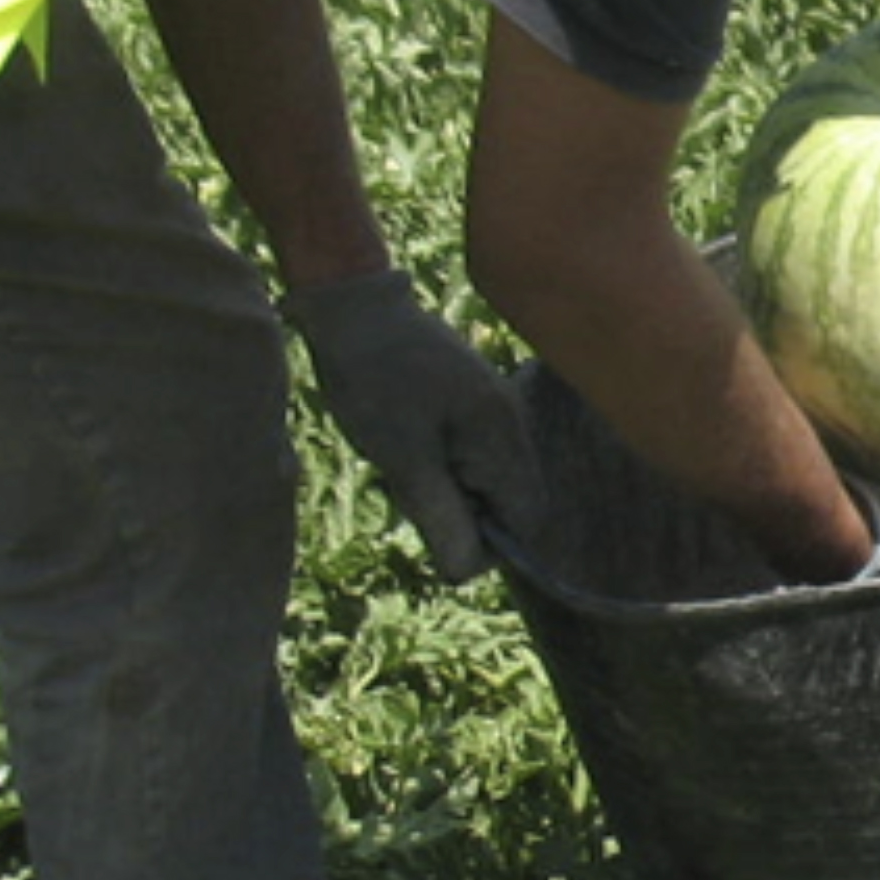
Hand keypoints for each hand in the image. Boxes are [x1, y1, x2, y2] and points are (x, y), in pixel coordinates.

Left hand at [283, 270, 535, 579]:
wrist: (354, 304)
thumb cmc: (373, 380)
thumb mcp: (402, 457)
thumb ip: (441, 516)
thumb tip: (465, 575)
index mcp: (501, 436)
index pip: (525, 518)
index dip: (489, 542)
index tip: (439, 529)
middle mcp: (511, 422)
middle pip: (509, 500)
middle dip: (465, 511)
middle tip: (411, 487)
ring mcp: (495, 408)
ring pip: (487, 478)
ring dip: (450, 488)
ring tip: (405, 459)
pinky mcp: (475, 399)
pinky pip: (472, 453)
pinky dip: (443, 463)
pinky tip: (408, 441)